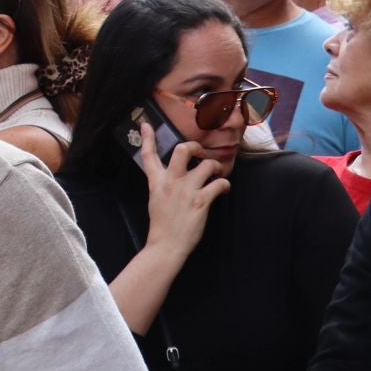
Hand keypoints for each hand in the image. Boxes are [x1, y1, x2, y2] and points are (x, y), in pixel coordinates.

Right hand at [138, 124, 229, 258]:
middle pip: (182, 150)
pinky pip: (219, 184)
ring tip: (216, 173)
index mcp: (156, 182)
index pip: (148, 155)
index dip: (147, 138)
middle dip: (195, 147)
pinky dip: (224, 185)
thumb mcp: (155, 199)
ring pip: (206, 165)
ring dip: (215, 167)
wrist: (166, 246)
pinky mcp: (201, 201)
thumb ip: (163, 184)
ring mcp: (187, 190)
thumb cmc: (162, 225)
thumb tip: (175, 175)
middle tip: (200, 153)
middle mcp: (171, 182)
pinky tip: (223, 189)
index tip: (146, 124)